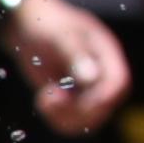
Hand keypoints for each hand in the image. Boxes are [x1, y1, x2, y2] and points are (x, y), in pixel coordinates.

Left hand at [5, 0, 133, 134]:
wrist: (25, 26)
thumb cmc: (44, 24)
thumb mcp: (59, 36)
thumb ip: (75, 54)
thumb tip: (92, 78)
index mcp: (106, 53)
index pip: (118, 83)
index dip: (102, 98)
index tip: (77, 102)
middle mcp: (101, 72)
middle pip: (105, 106)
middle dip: (79, 111)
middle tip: (51, 101)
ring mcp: (87, 86)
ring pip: (89, 118)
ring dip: (66, 118)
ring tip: (44, 102)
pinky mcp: (72, 97)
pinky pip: (72, 119)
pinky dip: (57, 118)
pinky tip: (42, 100)